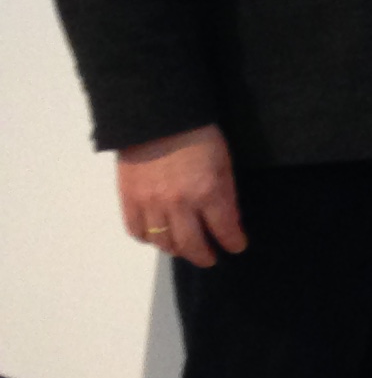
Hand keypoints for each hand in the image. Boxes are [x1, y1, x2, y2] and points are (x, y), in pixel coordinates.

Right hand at [119, 124, 242, 265]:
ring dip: (176, 250)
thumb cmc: (199, 136)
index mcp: (208, 192)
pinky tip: (156, 237)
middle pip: (191, 245)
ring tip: (184, 248)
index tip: (236, 247)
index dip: (233, 242)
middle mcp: (179, 204)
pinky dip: (148, 239)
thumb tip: (226, 221)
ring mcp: (150, 204)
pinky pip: (136, 231)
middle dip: (204, 256)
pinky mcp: (128, 199)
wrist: (158, 118)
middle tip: (210, 259)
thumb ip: (225, 194)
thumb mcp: (224, 163)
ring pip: (163, 243)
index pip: (224, 230)